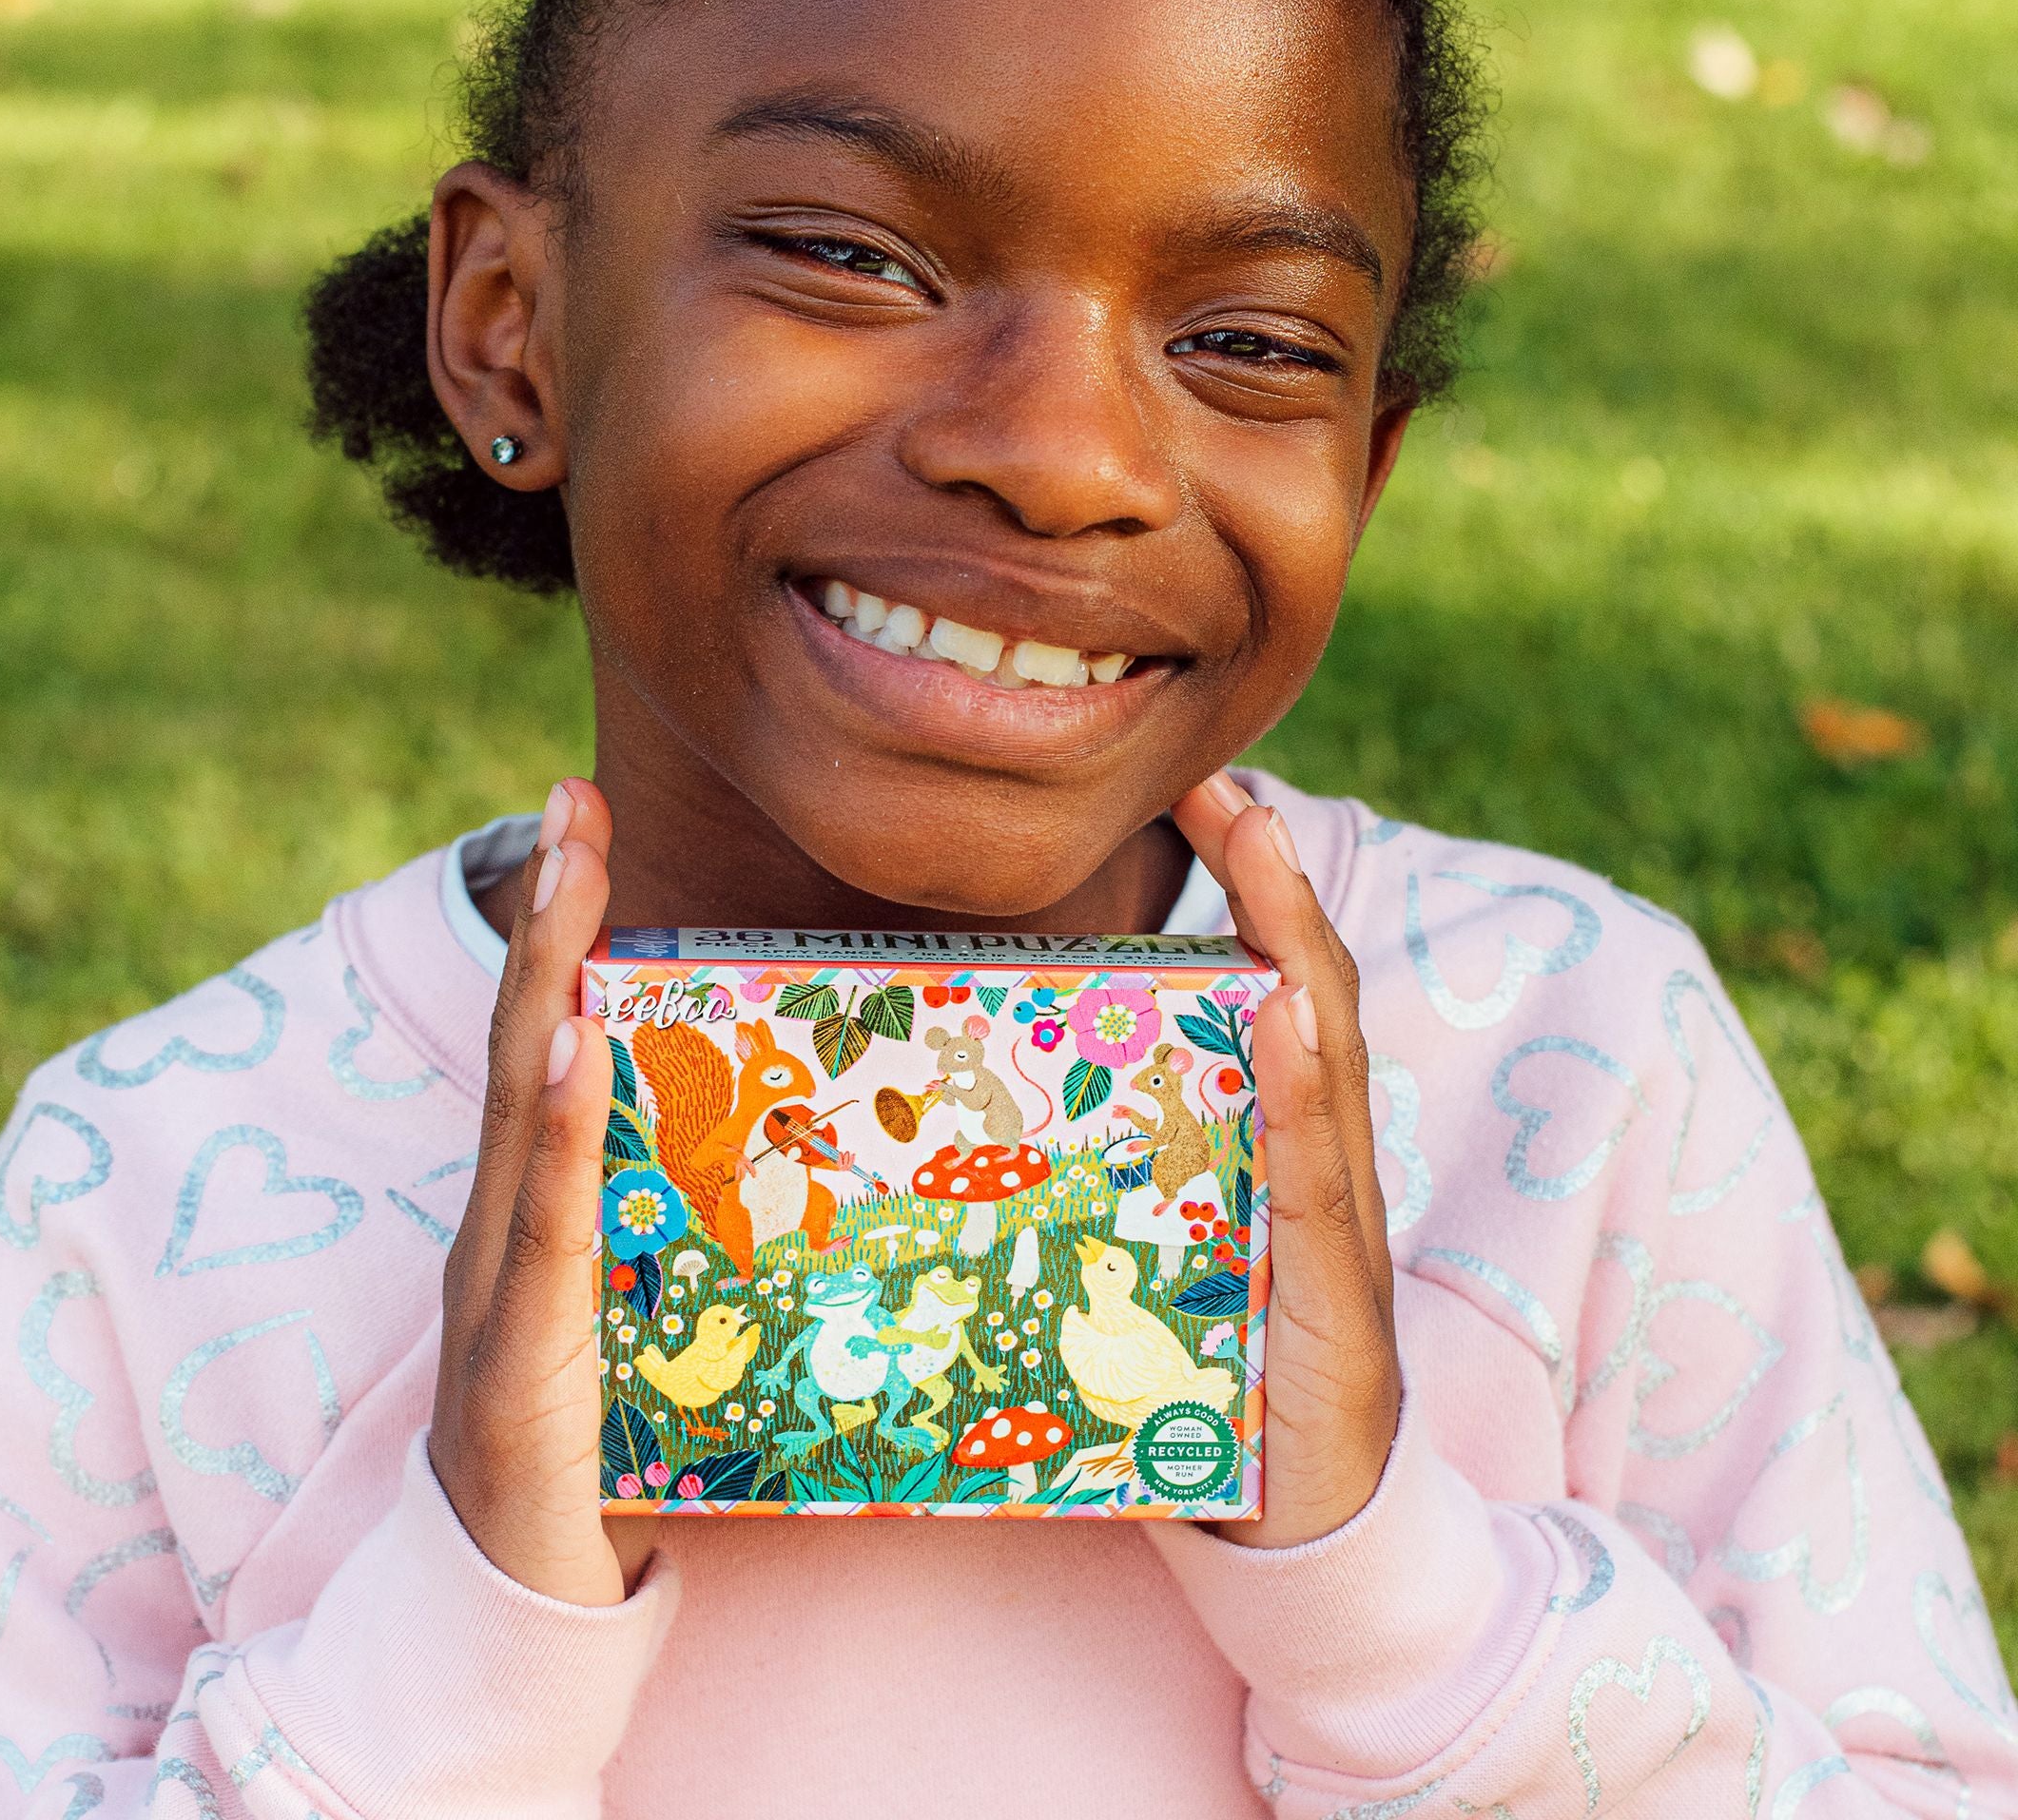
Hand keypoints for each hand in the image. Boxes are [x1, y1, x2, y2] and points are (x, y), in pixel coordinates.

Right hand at [428, 777, 624, 1606]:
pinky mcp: (516, 1363)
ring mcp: (496, 1287)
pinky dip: (551, 1136)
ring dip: (543, 987)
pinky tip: (571, 1052)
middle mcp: (501, 1226)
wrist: (521, 1610)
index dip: (556, 928)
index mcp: (534, 1207)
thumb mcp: (652, 1310)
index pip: (544, 1039)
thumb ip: (687, 1226)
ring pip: (519, 1114)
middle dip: (545, 917)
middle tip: (569, 800)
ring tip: (565, 880)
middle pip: (523, 1044)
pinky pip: (538, 1232)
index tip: (577, 815)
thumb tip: (800, 1144)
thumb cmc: (602, 1453)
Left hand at [1172, 773, 1400, 1549]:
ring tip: (1265, 846)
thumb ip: (1107, 1169)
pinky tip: (1284, 1012)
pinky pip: (1321, 1174)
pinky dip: (1307, 1085)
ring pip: (1326, 1057)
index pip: (1274, 984)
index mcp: (1278, 1142)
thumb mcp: (1154, 1245)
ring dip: (1297, 943)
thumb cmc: (1212, 1378)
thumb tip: (971, 1103)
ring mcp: (1339, 1221)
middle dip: (1275, 882)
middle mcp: (1321, 1161)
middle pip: (1310, 992)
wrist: (1297, 1526)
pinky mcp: (1338, 1294)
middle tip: (1227, 785)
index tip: (1202, 791)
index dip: (1251, 887)